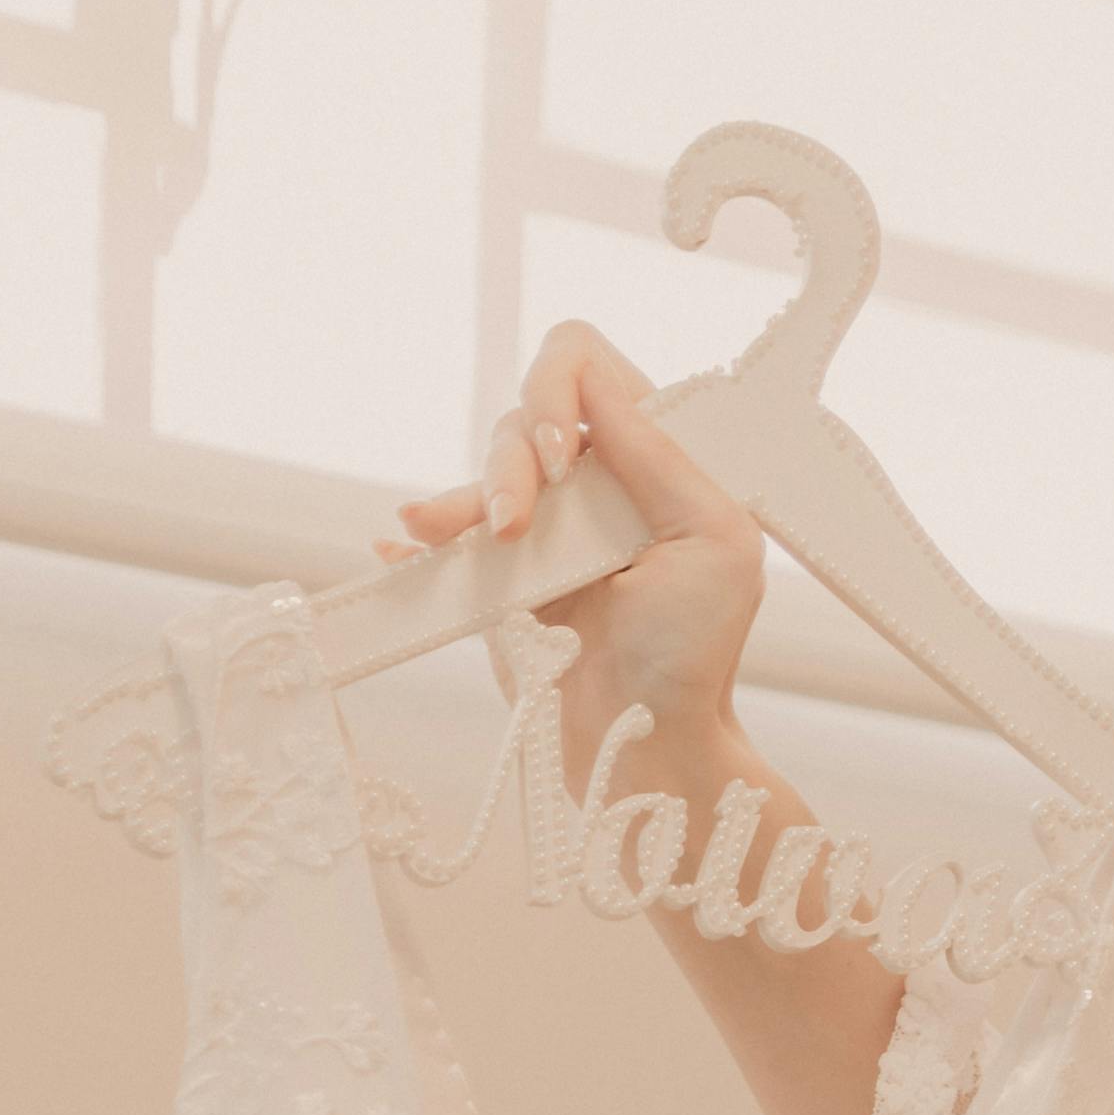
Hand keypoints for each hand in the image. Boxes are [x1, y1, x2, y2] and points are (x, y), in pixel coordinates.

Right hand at [377, 322, 768, 784]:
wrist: (639, 744)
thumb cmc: (694, 653)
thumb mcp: (714, 544)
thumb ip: (660, 457)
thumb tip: (596, 380)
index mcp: (652, 461)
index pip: (589, 370)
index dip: (559, 391)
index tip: (561, 453)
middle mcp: (594, 483)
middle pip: (522, 416)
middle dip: (508, 461)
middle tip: (515, 524)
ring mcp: (544, 529)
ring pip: (483, 471)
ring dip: (463, 499)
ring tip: (449, 536)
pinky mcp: (501, 576)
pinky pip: (447, 537)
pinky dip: (421, 540)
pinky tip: (400, 548)